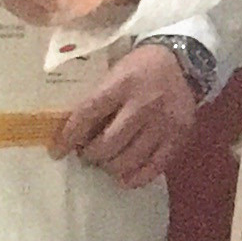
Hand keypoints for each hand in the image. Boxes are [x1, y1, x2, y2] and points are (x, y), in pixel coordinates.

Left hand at [47, 39, 198, 188]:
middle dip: (91, 154)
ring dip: (111, 166)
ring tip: (106, 163)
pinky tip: (124, 178)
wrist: (184, 62)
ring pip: (129, 158)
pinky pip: (155, 166)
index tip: (57, 152)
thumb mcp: (115, 73)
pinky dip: (136, 177)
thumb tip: (77, 132)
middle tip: (87, 154)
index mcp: (122, 84)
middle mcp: (143, 105)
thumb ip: (98, 98)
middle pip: (108, 143)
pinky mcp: (179, 137)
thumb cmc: (141, 67)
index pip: (88, 114)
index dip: (69, 137)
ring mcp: (163, 123)